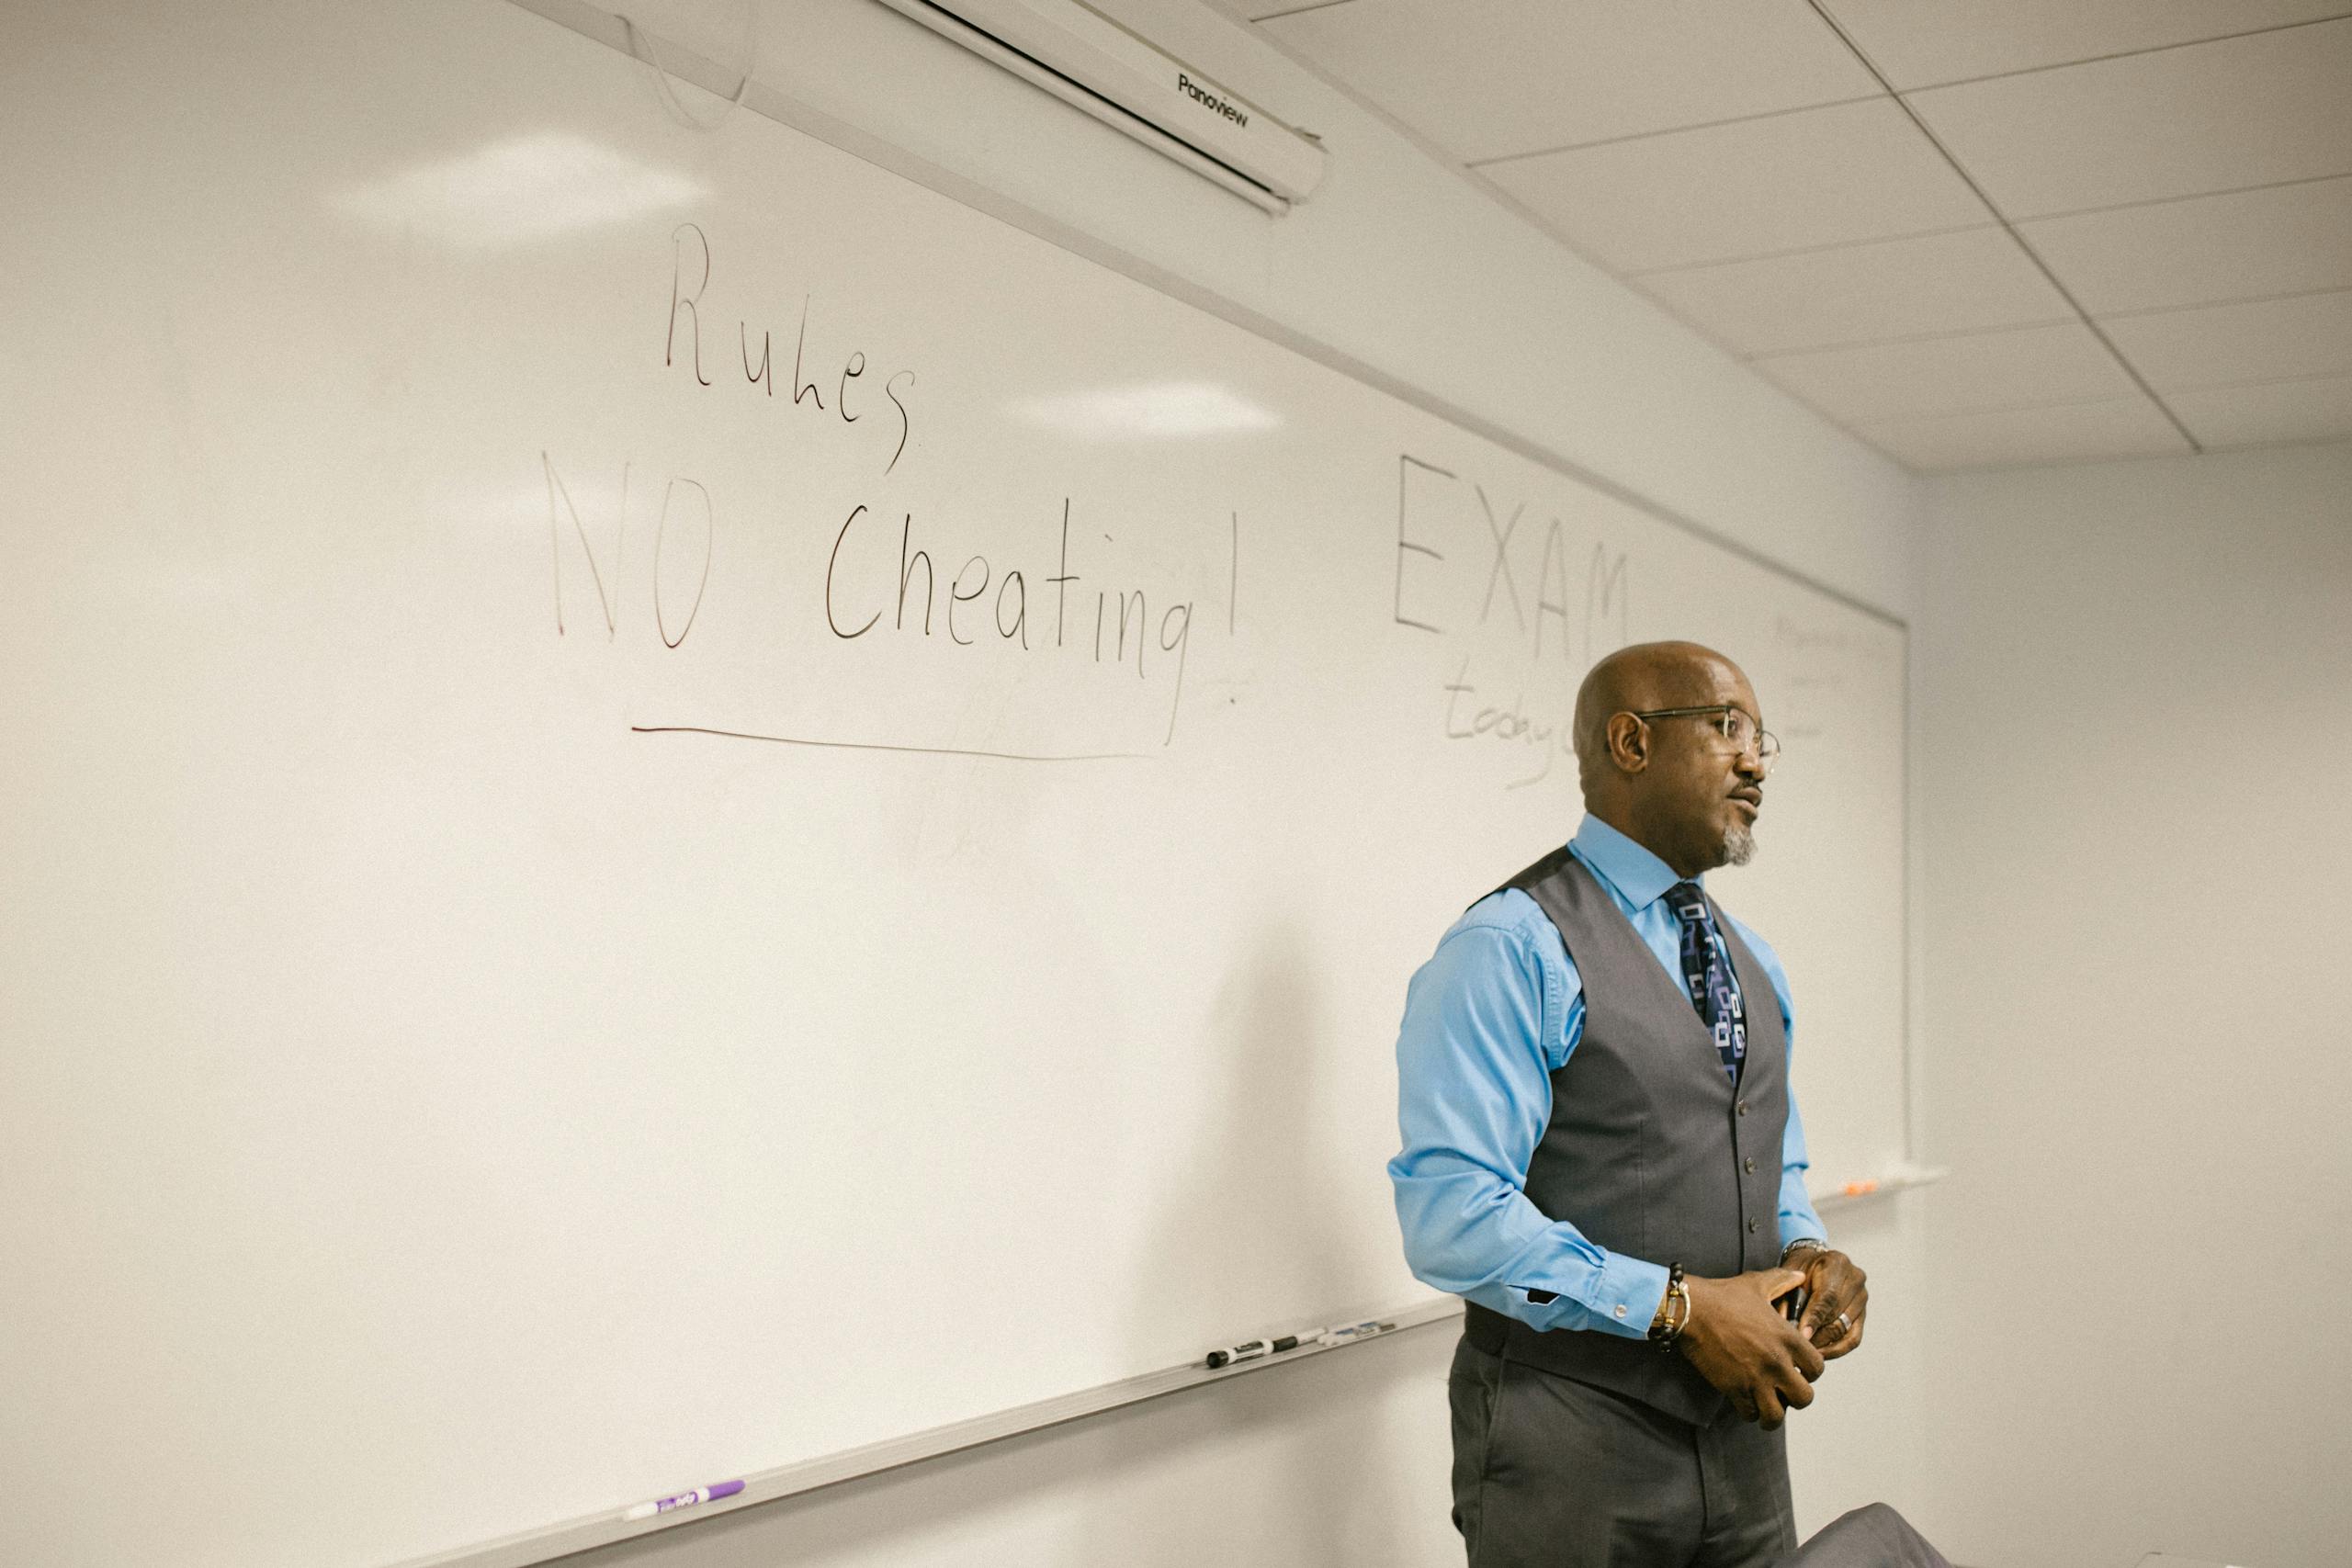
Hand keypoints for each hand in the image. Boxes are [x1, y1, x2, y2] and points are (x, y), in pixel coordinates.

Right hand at [1676, 1268, 1824, 1428]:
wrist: (1691, 1309)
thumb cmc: (1724, 1295)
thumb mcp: (1757, 1283)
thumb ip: (1783, 1280)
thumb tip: (1801, 1276)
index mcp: (1787, 1338)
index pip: (1817, 1369)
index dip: (1811, 1372)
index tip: (1798, 1369)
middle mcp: (1776, 1362)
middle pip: (1805, 1398)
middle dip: (1796, 1397)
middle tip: (1784, 1390)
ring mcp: (1755, 1378)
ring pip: (1777, 1415)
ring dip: (1774, 1413)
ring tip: (1766, 1404)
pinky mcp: (1733, 1388)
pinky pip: (1750, 1414)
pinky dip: (1750, 1412)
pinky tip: (1745, 1400)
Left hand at [1788, 1247, 1867, 1358]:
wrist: (1813, 1264)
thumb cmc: (1798, 1269)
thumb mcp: (1789, 1276)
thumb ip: (1787, 1297)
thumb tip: (1785, 1326)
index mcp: (1837, 1263)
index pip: (1829, 1296)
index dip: (1814, 1318)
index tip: (1802, 1335)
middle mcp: (1856, 1279)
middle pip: (1837, 1315)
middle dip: (1817, 1335)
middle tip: (1798, 1348)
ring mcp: (1863, 1297)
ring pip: (1845, 1329)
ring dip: (1824, 1344)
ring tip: (1805, 1353)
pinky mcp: (1863, 1314)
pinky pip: (1853, 1338)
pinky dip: (1836, 1349)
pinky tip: (1819, 1354)